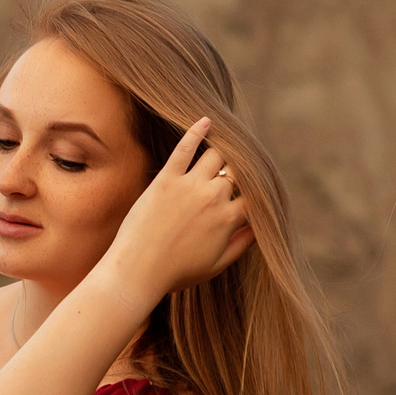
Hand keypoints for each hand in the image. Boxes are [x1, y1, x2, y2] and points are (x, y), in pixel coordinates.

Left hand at [102, 115, 253, 293]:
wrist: (136, 272)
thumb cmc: (175, 274)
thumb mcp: (216, 265)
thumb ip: (241, 245)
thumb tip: (259, 229)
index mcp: (229, 219)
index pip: (255, 194)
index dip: (258, 189)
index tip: (254, 186)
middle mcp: (213, 198)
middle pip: (238, 170)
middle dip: (242, 166)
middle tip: (239, 161)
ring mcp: (189, 186)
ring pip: (217, 154)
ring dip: (224, 149)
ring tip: (226, 143)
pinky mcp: (166, 180)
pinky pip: (185, 148)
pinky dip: (197, 131)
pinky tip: (206, 121)